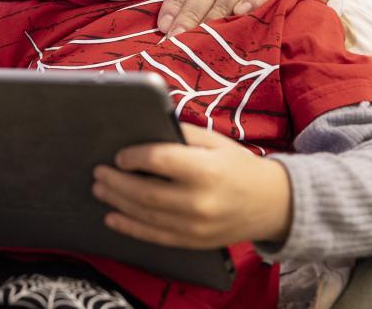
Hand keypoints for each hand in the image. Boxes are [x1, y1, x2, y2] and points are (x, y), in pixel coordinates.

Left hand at [92, 124, 291, 248]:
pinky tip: (113, 217)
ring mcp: (196, 226)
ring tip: (100, 189)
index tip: (119, 154)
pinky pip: (155, 236)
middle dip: (116, 181)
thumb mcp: (215, 141)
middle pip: (145, 192)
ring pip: (146, 215)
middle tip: (98, 171)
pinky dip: (130, 227)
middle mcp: (199, 201)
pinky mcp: (194, 242)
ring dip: (117, 202)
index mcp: (206, 169)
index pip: (159, 160)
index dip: (134, 157)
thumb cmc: (239, 166)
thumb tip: (146, 129)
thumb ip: (181, 135)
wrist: (272, 203)